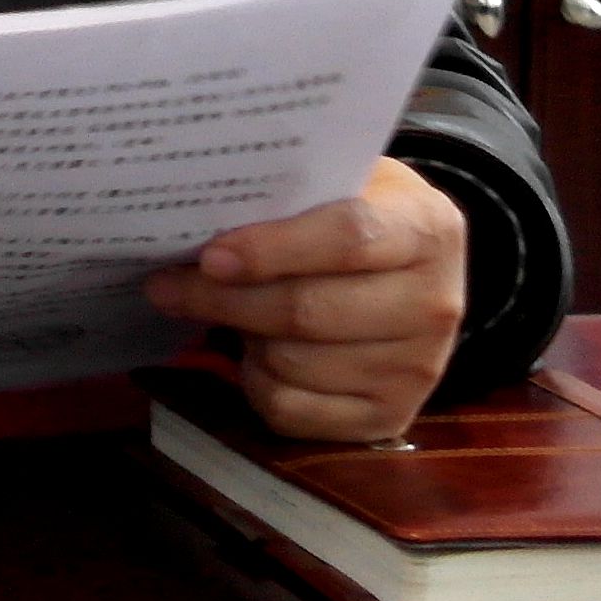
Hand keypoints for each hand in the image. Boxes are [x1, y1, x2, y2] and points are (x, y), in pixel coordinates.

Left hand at [143, 158, 469, 440]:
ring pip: (294, 364)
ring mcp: (416, 370)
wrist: (416, 274)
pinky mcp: (389, 418)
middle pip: (309, 311)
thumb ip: (289, 193)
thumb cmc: (362, 214)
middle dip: (225, 299)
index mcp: (428, 230)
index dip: (272, 249)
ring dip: (241, 336)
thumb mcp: (346, 182)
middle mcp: (434, 305)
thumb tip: (193, 212)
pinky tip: (254, 352)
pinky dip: (257, 381)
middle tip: (166, 284)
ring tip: (222, 308)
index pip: (347, 239)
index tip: (211, 256)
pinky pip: (293, 409)